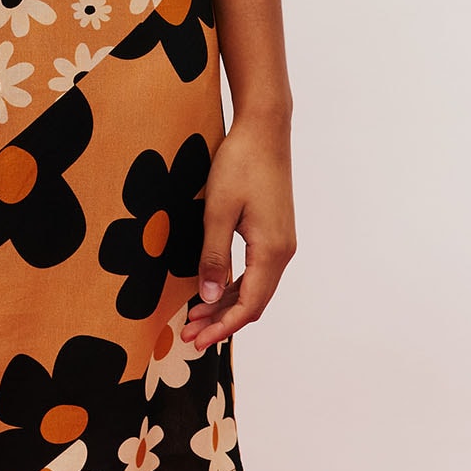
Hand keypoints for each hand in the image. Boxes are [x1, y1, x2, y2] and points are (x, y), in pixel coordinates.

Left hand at [184, 115, 295, 349]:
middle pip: (253, 301)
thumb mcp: (219, 211)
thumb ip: (213, 256)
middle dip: (221, 320)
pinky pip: (256, 270)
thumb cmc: (241, 164)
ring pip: (254, 287)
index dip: (222, 327)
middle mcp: (282, 252)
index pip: (249, 305)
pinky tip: (212, 287)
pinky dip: (234, 284)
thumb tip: (208, 297)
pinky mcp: (274, 231)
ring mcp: (281, 242)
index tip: (196, 340)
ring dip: (226, 303)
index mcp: (272, 251)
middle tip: (188, 333)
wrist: (264, 130)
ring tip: (194, 316)